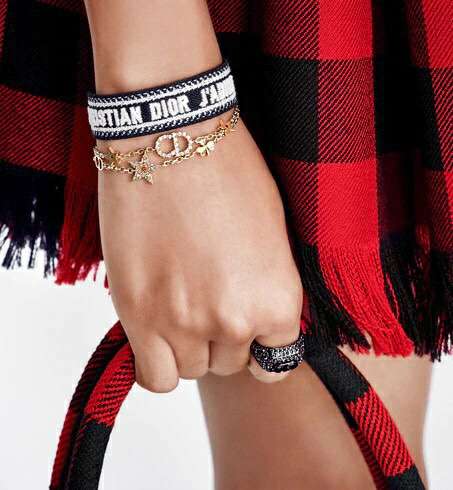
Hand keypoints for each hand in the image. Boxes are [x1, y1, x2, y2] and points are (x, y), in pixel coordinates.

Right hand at [98, 114, 302, 391]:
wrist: (169, 138)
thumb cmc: (226, 172)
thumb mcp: (272, 234)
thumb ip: (267, 287)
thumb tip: (256, 319)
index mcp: (280, 299)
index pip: (278, 360)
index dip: (261, 345)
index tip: (249, 332)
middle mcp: (236, 321)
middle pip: (232, 364)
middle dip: (223, 339)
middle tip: (208, 300)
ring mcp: (185, 322)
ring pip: (194, 370)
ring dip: (190, 347)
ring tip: (180, 306)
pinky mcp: (137, 314)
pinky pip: (155, 378)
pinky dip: (160, 363)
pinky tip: (158, 331)